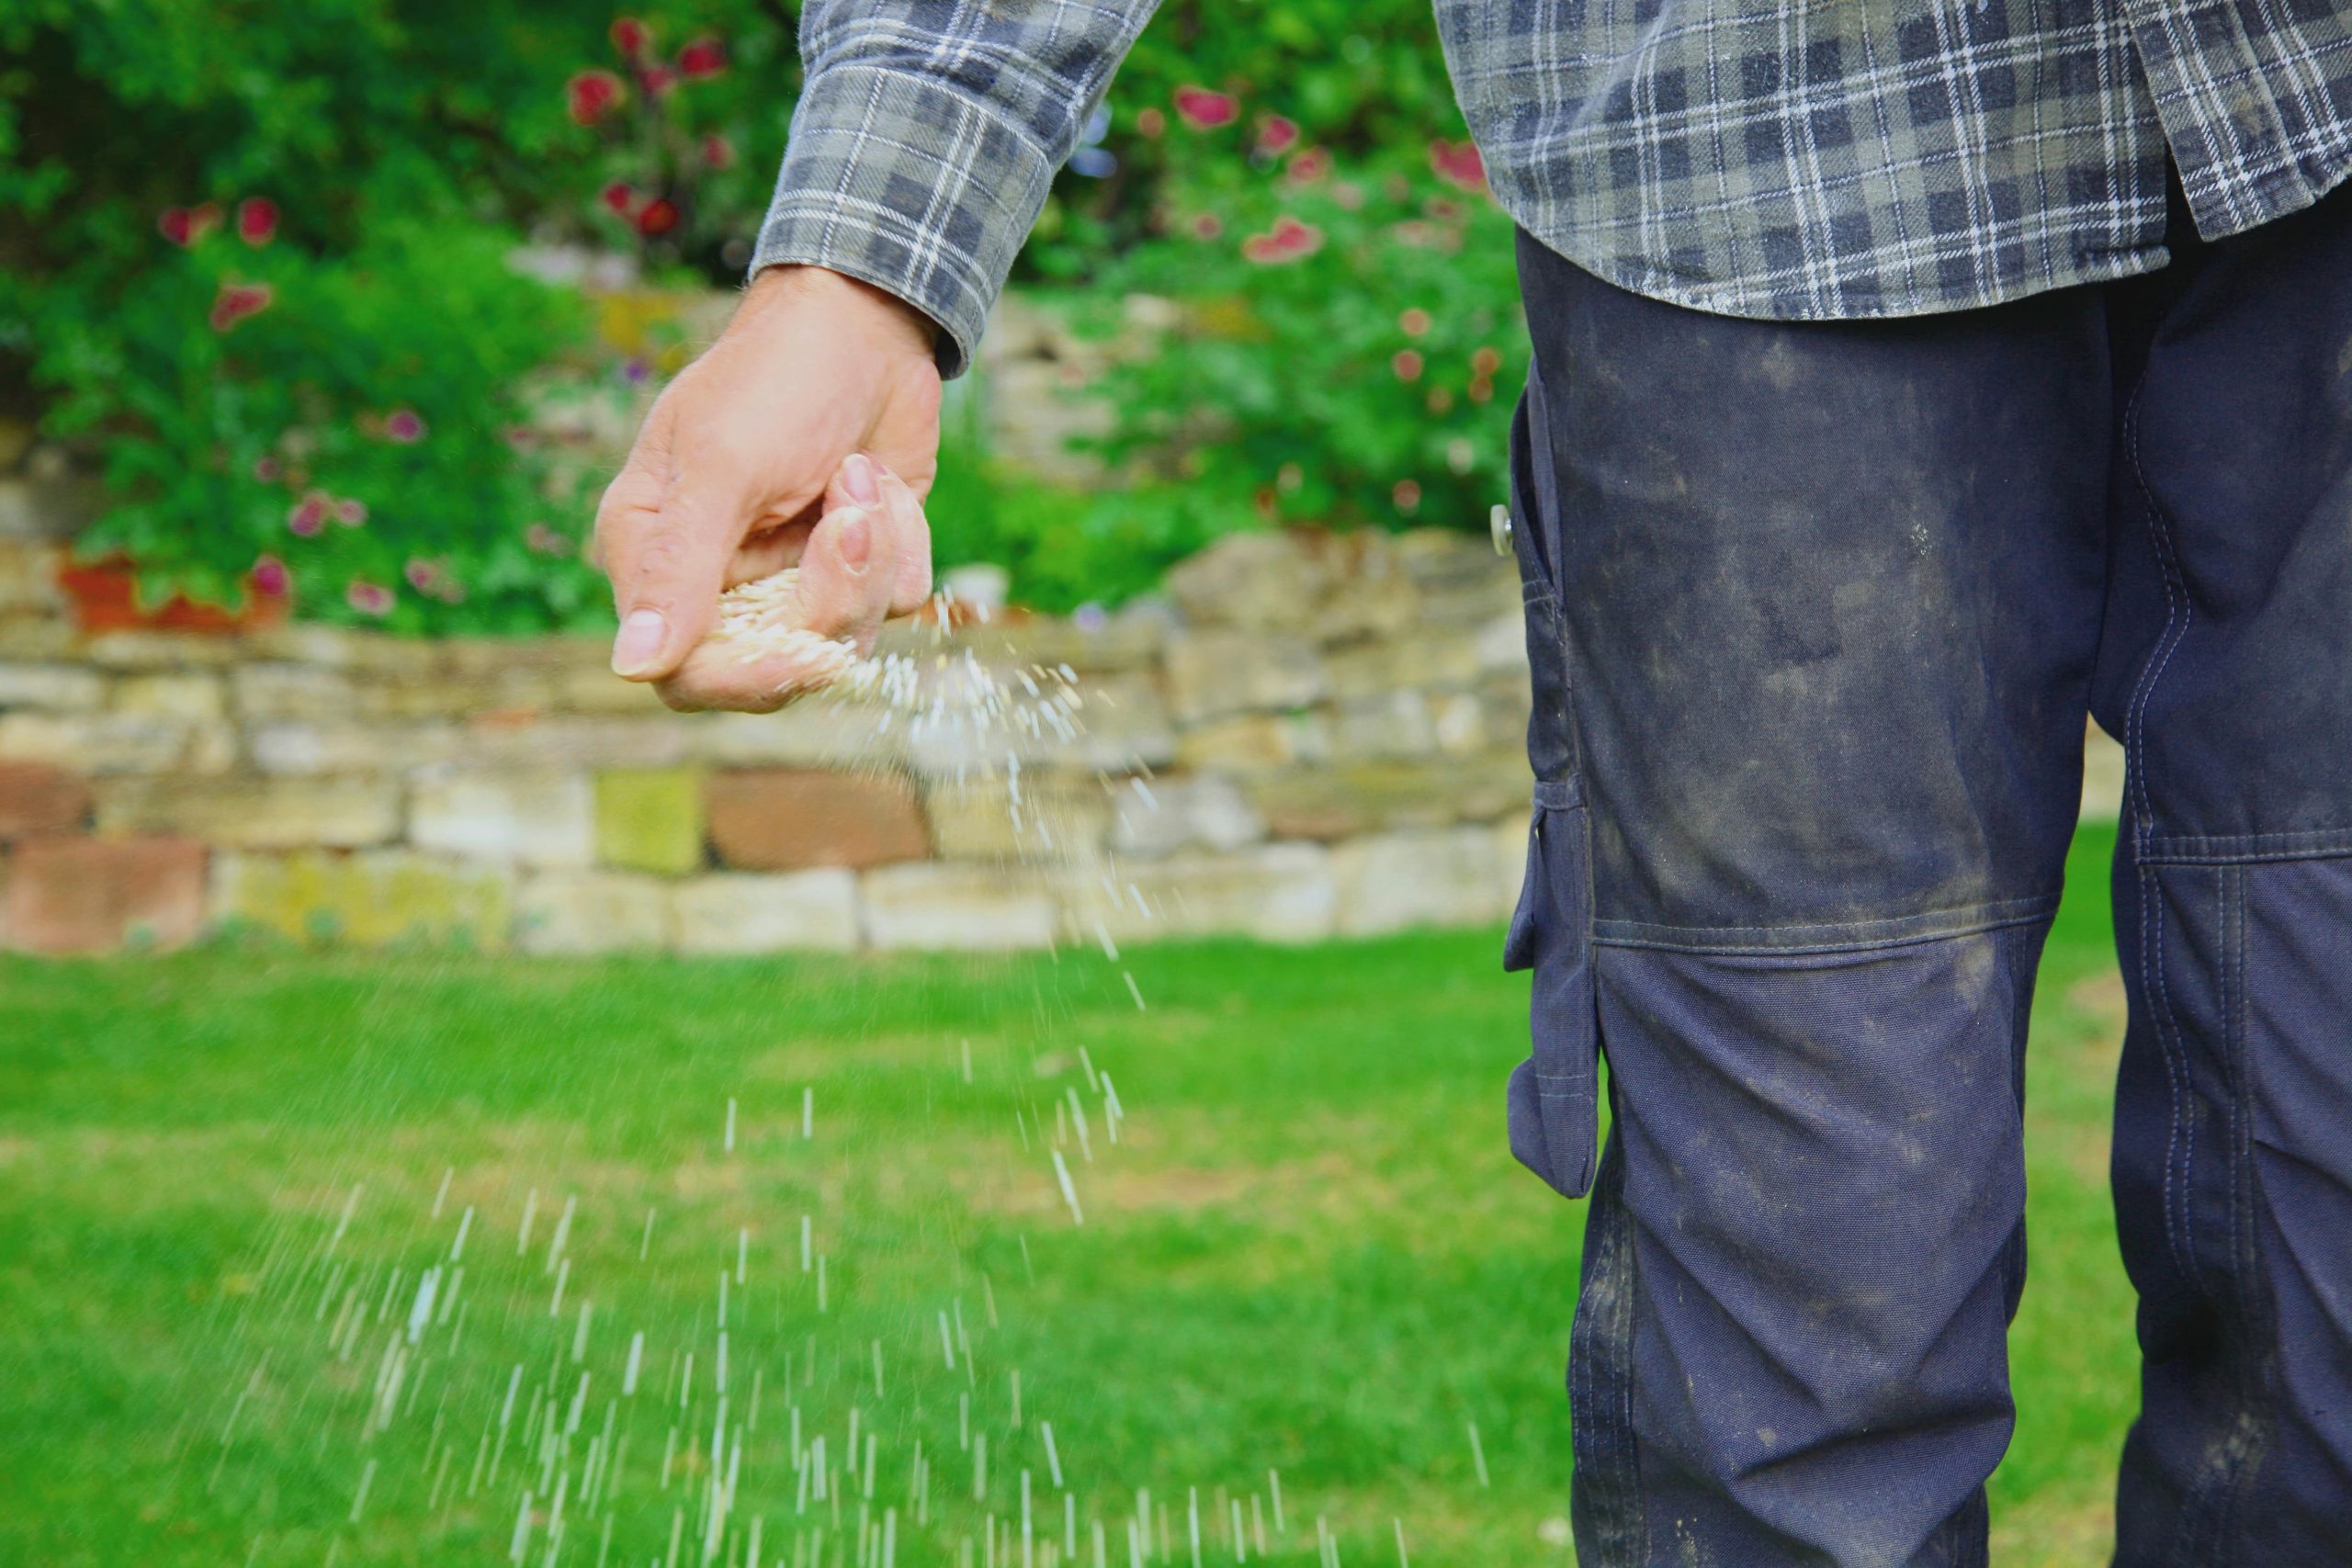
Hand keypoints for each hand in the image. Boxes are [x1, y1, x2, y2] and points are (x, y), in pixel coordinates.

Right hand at [595, 265, 941, 707]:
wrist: (865, 322)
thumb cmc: (775, 379)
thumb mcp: (722, 467)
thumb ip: (678, 570)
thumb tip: (632, 667)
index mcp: (655, 556)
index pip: (684, 672)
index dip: (747, 679)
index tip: (807, 650)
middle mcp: (718, 580)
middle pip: (779, 665)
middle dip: (832, 598)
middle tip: (851, 517)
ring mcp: (792, 577)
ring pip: (849, 637)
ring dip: (872, 556)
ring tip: (861, 475)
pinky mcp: (856, 566)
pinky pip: (896, 600)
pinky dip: (903, 541)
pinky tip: (878, 478)